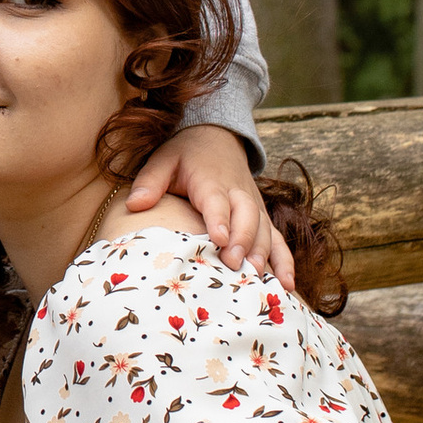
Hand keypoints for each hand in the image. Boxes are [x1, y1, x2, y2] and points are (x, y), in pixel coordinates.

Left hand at [123, 123, 287, 278]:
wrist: (217, 136)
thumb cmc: (185, 154)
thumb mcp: (163, 159)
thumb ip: (149, 182)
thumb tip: (134, 205)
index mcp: (211, 180)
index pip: (217, 200)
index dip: (220, 219)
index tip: (219, 239)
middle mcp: (238, 192)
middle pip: (247, 216)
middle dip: (243, 241)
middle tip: (234, 265)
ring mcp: (254, 205)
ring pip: (265, 229)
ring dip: (263, 253)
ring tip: (258, 278)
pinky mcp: (262, 217)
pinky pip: (277, 239)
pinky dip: (284, 260)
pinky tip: (287, 285)